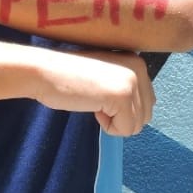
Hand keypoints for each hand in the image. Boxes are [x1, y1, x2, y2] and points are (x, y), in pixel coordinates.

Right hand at [35, 48, 155, 136]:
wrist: (45, 72)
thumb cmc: (68, 77)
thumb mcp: (106, 78)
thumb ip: (126, 89)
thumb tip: (141, 115)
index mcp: (138, 63)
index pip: (147, 103)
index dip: (121, 109)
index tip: (99, 95)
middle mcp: (140, 69)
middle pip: (145, 116)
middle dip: (120, 118)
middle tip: (96, 100)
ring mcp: (132, 83)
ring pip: (136, 125)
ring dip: (113, 122)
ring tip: (94, 102)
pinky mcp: (122, 97)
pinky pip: (125, 130)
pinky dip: (108, 127)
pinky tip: (93, 107)